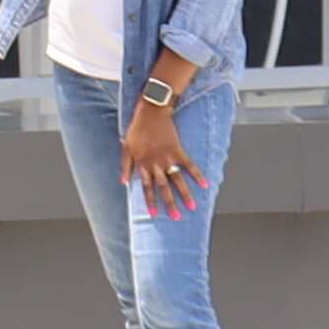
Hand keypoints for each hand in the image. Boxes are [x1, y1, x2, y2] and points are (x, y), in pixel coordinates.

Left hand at [124, 89, 202, 216]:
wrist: (151, 112)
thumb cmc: (137, 129)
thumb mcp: (126, 147)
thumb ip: (125, 165)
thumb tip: (123, 182)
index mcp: (143, 164)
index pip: (147, 187)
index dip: (150, 201)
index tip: (154, 215)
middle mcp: (156, 164)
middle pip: (164, 187)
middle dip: (169, 203)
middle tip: (176, 217)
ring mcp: (168, 157)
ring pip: (177, 180)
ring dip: (185, 194)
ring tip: (192, 207)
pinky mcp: (178, 150)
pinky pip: (190, 165)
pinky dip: (197, 175)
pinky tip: (205, 185)